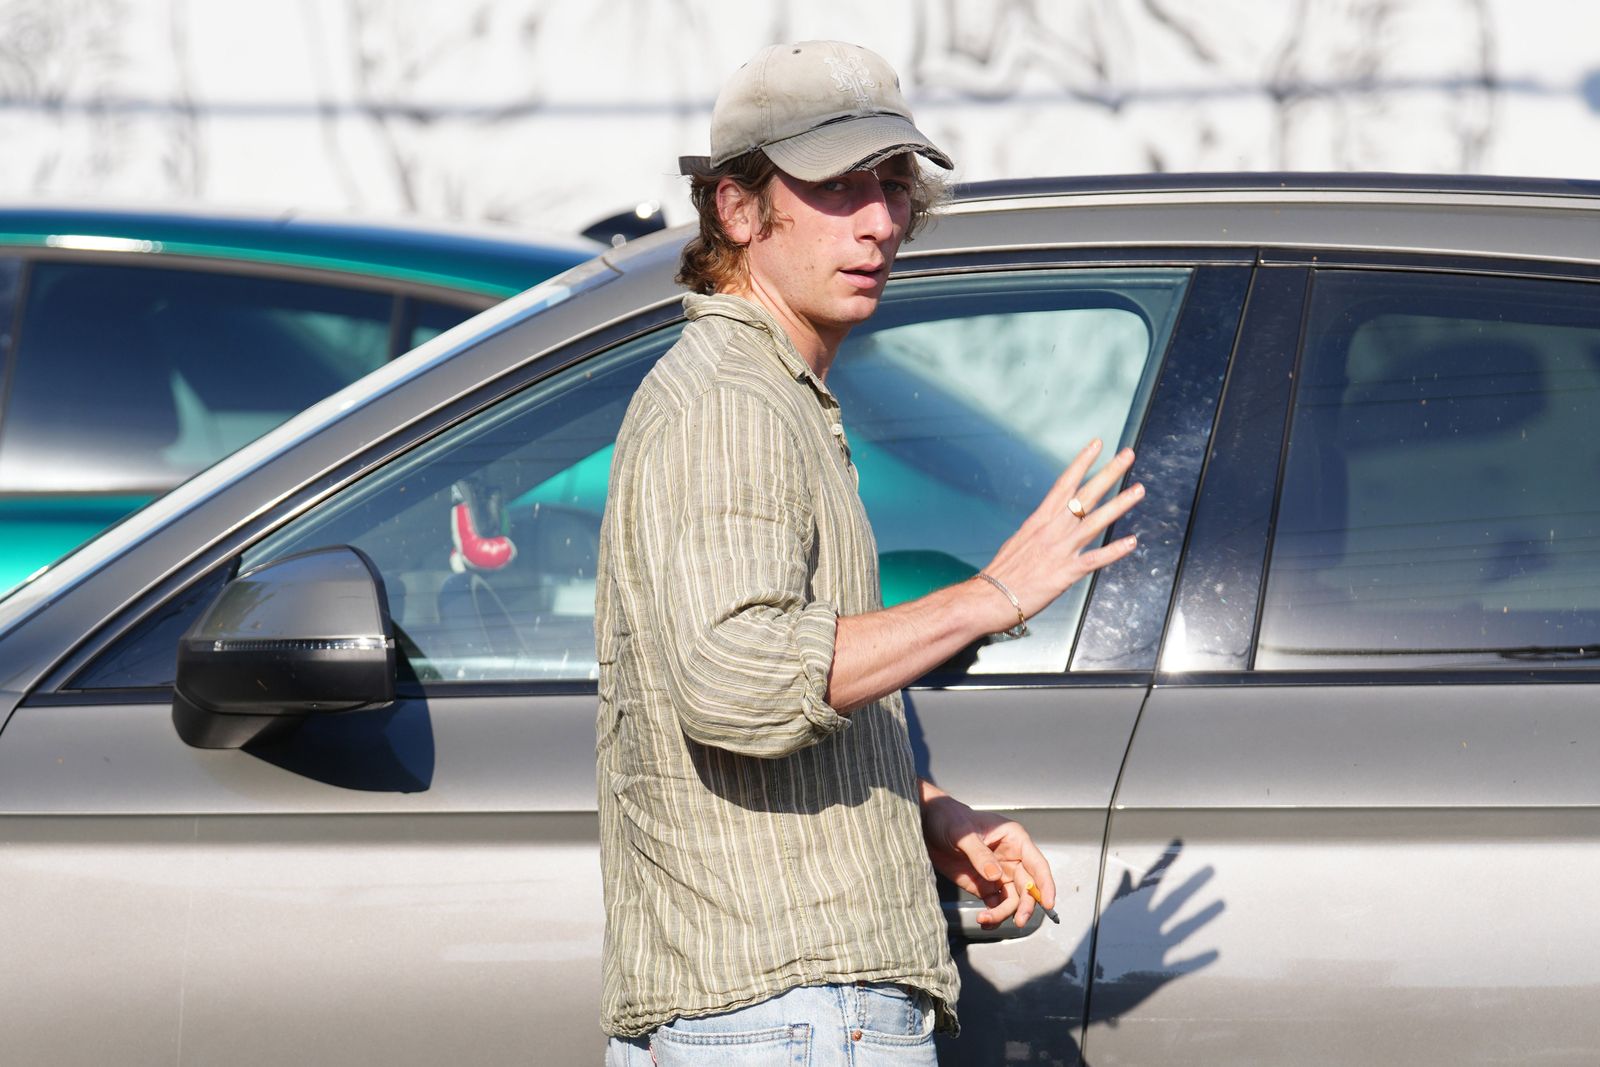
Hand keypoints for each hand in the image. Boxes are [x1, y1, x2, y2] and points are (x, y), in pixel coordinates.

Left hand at [920, 784, 1054, 927]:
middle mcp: (1011, 858)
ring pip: (1012, 900)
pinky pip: (995, 905)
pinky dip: (992, 916)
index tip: (1048, 903)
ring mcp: (998, 874)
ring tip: (986, 920)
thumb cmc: (948, 818)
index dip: (1045, 884)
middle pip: (1027, 887)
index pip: (1037, 864)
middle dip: (1025, 905)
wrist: (926, 825)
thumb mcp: (962, 833)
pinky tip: (984, 921)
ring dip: (1004, 913)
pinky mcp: (984, 886)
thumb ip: (980, 854)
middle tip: (1018, 920)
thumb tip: (995, 876)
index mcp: (1014, 839)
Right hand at [976, 438, 1142, 628]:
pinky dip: (1114, 550)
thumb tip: (1048, 525)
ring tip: (1139, 490)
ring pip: (1096, 521)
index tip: (1097, 444)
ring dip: (1120, 504)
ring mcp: (1060, 549)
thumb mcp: (1019, 541)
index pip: (1064, 483)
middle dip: (1109, 473)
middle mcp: (1052, 529)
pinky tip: (1132, 542)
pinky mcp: (1065, 572)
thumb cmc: (1001, 573)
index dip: (1082, 462)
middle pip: (1085, 495)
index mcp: (1039, 519)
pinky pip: (1095, 559)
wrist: (988, 597)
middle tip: (1127, 455)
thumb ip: (1038, 531)